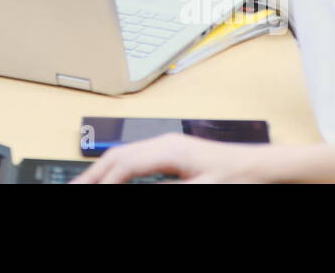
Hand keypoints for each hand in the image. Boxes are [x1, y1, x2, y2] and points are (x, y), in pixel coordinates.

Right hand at [71, 133, 266, 183]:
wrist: (262, 166)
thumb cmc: (237, 176)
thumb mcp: (200, 189)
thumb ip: (166, 191)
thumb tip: (130, 187)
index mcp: (168, 149)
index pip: (123, 164)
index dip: (103, 181)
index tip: (87, 193)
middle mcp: (164, 143)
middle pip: (117, 156)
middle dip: (92, 174)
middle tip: (73, 188)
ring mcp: (167, 145)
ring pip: (124, 155)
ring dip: (102, 170)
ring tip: (84, 183)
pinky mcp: (173, 153)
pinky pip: (136, 158)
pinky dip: (119, 169)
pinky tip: (113, 178)